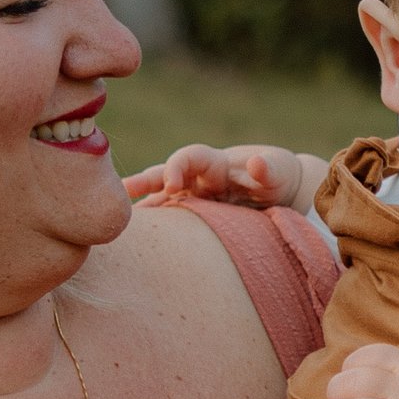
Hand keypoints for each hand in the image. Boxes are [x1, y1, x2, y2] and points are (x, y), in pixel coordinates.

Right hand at [124, 141, 323, 209]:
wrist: (280, 190)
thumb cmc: (278, 175)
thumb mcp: (279, 170)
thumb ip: (269, 167)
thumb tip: (258, 163)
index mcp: (215, 163)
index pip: (190, 158)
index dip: (177, 167)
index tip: (171, 184)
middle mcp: (198, 178)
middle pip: (165, 175)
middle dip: (144, 183)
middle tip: (122, 192)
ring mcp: (194, 196)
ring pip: (162, 199)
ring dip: (144, 207)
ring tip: (118, 220)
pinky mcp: (196, 215)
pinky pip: (171, 218)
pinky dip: (157, 226)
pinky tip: (140, 240)